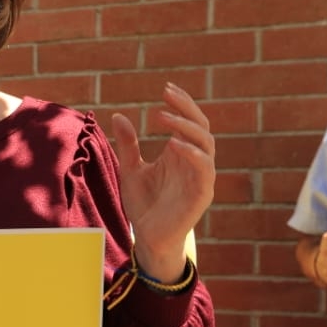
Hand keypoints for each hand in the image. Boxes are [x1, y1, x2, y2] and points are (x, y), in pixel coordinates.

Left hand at [111, 82, 215, 280]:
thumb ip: (128, 145)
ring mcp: (201, 178)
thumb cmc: (144, 204)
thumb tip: (119, 115)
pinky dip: (192, 153)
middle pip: (201, 126)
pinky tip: (173, 143)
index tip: (166, 88)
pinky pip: (204, 169)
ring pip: (206, 144)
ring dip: (186, 127)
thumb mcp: (130, 170)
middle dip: (186, 107)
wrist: (149, 238)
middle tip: (167, 93)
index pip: (189, 121)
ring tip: (163, 116)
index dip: (181, 104)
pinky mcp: (202, 194)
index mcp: (180, 154)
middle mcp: (194, 162)